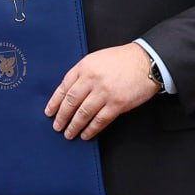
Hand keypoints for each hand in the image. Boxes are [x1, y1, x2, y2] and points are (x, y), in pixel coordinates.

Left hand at [45, 43, 160, 139]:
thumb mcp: (96, 59)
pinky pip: (100, 120)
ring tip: (69, 133)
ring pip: (83, 113)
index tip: (49, 112)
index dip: (55, 102)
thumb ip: (83, 73)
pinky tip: (85, 134)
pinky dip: (91, 129)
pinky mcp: (117, 104)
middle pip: (71, 102)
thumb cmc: (122, 60)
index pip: (64, 87)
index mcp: (84, 67)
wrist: (145, 61)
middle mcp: (92, 79)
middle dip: (62, 116)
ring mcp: (104, 92)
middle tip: (57, 126)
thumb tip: (69, 92)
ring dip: (74, 126)